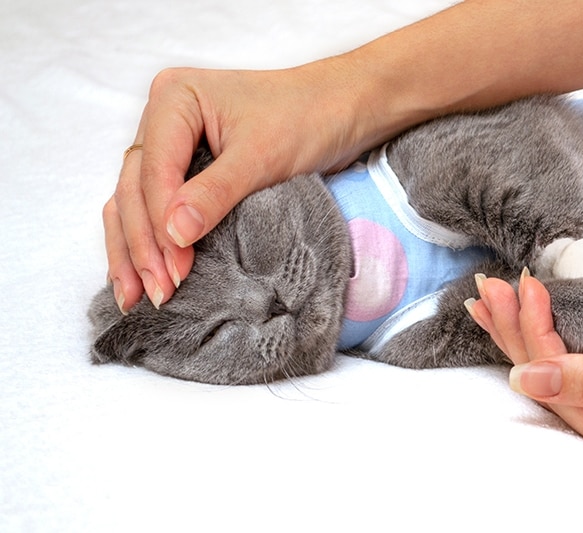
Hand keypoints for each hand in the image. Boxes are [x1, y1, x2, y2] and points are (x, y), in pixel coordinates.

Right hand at [105, 62, 373, 311]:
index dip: (159, 224)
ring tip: (134, 297)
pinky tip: (140, 273)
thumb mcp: (262, 157)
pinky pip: (153, 205)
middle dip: (143, 244)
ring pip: (133, 200)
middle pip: (134, 188)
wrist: (340, 108)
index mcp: (174, 98)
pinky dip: (148, 239)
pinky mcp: (184, 166)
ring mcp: (170, 142)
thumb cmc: (307, 118)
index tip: (176, 269)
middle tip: (157, 293)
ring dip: (134, 249)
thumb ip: (215, 194)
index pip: (153, 170)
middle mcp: (162, 117)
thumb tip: (174, 234)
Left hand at [468, 273, 582, 463]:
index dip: (533, 332)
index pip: (556, 380)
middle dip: (514, 328)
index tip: (522, 286)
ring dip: (527, 327)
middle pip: (548, 373)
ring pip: (560, 362)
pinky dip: (559, 328)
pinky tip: (540, 314)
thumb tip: (523, 378)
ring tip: (495, 298)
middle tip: (486, 288)